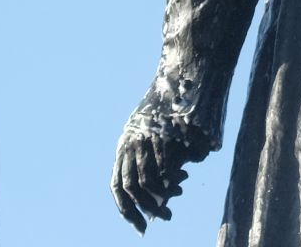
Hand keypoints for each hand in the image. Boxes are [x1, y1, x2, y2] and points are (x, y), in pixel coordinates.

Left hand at [111, 103, 209, 233]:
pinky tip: (182, 178)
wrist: (182, 74)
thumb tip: (160, 198)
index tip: (141, 226)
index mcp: (124, 144)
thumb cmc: (171, 110)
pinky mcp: (161, 132)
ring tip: (179, 193)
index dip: (127, 209)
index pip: (117, 185)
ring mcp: (144, 137)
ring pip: (146, 179)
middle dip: (147, 207)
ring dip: (163, 194)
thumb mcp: (156, 135)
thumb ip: (155, 163)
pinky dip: (172, 178)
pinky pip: (163, 165)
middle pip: (130, 186)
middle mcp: (129, 142)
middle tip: (166, 217)